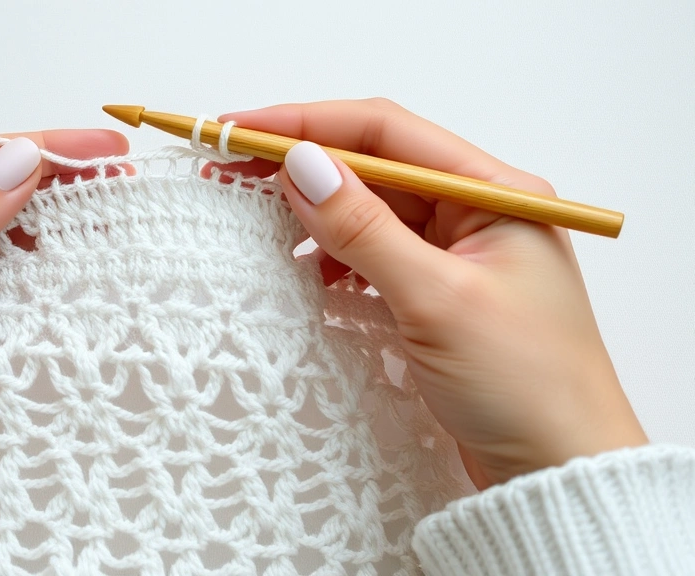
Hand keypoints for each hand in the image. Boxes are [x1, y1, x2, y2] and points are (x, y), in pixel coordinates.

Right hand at [217, 99, 646, 487]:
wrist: (559, 472)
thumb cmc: (523, 384)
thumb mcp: (435, 298)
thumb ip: (365, 228)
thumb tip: (302, 164)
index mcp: (496, 192)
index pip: (387, 133)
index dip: (307, 124)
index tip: (240, 131)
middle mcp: (479, 212)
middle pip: (375, 167)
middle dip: (304, 166)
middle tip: (229, 169)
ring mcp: (459, 254)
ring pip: (372, 211)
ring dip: (317, 213)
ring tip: (262, 224)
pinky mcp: (440, 295)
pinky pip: (377, 255)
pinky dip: (337, 258)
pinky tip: (310, 273)